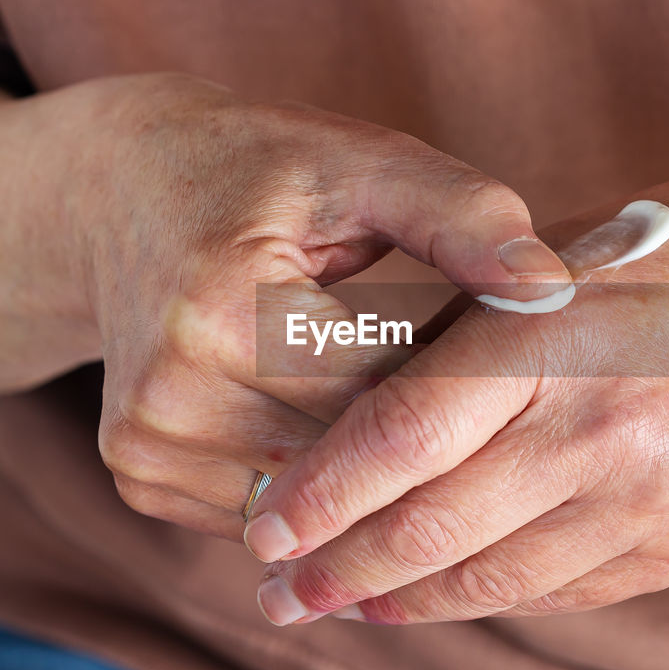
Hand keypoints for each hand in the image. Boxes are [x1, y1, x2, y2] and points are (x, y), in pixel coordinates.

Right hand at [48, 73, 572, 539]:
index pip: (391, 391)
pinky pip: (269, 508)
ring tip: (389, 394)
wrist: (116, 195)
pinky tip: (326, 421)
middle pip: (353, 455)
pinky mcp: (138, 475)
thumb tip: (552, 288)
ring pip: (317, 498)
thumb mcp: (361, 161)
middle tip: (461, 384)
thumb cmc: (258, 169)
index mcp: (224, 307)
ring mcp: (146, 444)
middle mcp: (171, 393)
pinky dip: (312, 477)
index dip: (461, 376)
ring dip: (370, 460)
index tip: (503, 355)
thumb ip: (463, 216)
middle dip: (423, 426)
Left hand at [244, 157, 668, 623]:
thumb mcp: (574, 254)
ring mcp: (649, 497)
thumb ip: (475, 327)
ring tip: (345, 604)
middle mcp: (599, 425)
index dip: (318, 494)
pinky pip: (561, 590)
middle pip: (431, 525)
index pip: (403, 435)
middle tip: (280, 595)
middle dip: (338, 570)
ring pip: (491, 577)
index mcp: (553, 333)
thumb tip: (365, 399)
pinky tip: (444, 595)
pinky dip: (488, 596)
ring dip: (403, 599)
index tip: (263, 534)